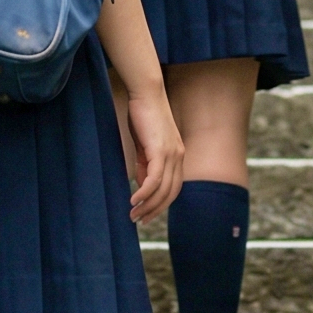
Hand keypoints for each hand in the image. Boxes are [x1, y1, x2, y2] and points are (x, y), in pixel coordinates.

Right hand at [125, 88, 184, 220]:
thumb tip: (143, 186)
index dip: (161, 204)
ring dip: (148, 205)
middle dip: (154, 210)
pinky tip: (134, 200)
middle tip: (138, 220)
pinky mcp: (160, 150)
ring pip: (162, 189)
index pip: (174, 188)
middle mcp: (179, 156)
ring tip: (133, 214)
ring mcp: (172, 154)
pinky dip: (145, 193)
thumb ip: (145, 164)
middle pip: (170, 193)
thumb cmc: (142, 116)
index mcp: (177, 155)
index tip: (147, 214)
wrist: (146, 92)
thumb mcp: (144, 145)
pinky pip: (154, 179)